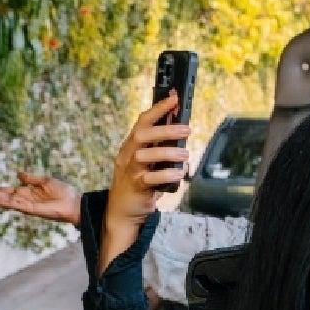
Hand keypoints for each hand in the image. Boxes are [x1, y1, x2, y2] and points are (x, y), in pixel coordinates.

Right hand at [0, 170, 79, 224]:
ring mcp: (23, 205)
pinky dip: (1, 200)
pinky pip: (12, 203)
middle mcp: (19, 199)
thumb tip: (18, 173)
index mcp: (22, 192)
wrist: (74, 203)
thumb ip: (30, 178)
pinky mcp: (29, 208)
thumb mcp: (45, 181)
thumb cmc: (63, 193)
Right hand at [97, 93, 190, 272]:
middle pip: (142, 135)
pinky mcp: (135, 187)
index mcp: (131, 145)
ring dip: (168, 152)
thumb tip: (182, 129)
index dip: (158, 109)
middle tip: (187, 128)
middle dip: (165, 129)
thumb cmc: (140, 182)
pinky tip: (179, 174)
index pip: (143, 122)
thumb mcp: (150, 162)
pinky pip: (150, 179)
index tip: (175, 98)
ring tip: (186, 154)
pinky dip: (166, 175)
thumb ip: (162, 147)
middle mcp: (128, 155)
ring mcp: (129, 171)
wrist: (122, 210)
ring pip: (144, 156)